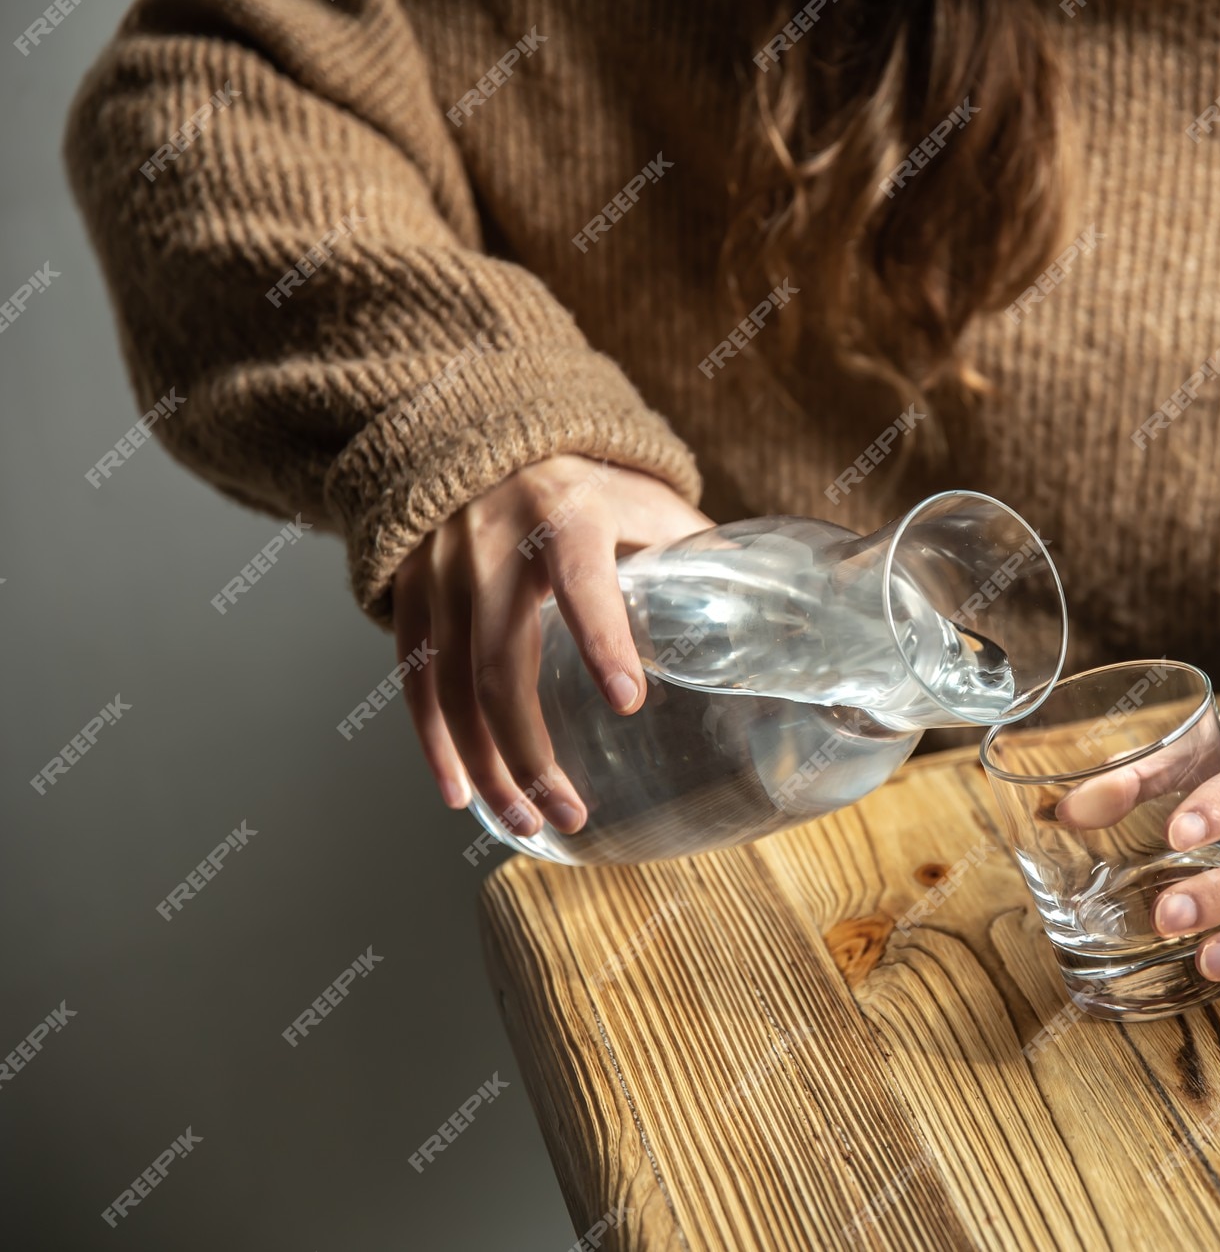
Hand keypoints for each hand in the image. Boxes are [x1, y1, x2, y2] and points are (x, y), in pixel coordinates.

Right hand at [391, 456, 712, 834]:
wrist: (479, 432)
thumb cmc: (587, 482)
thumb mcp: (646, 500)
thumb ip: (698, 553)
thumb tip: (779, 615)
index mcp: (568, 513)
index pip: (584, 580)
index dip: (603, 641)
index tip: (629, 703)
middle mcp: (493, 543)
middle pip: (500, 663)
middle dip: (531, 752)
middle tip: (570, 812)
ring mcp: (441, 571)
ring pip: (452, 687)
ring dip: (488, 767)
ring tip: (527, 822)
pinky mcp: (407, 593)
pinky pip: (415, 682)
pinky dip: (435, 744)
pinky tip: (462, 795)